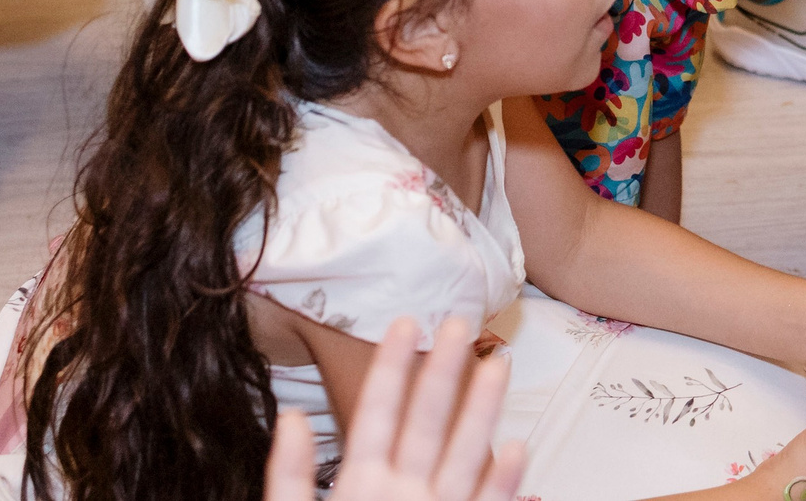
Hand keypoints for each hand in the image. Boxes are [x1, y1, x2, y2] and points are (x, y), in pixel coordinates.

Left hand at [266, 317, 524, 500]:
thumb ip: (290, 478)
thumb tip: (291, 418)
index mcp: (361, 486)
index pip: (378, 414)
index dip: (392, 368)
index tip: (403, 323)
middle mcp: (404, 494)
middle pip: (428, 423)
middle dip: (445, 372)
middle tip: (459, 321)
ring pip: (464, 455)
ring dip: (481, 413)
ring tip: (496, 366)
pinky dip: (502, 483)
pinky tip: (514, 451)